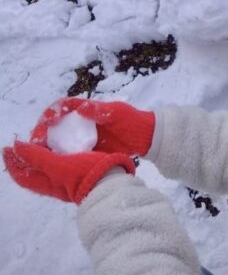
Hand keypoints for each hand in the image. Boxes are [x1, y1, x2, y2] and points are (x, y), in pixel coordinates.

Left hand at [3, 141, 134, 203]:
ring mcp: (67, 178)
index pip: (23, 175)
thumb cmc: (85, 174)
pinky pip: (61, 161)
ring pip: (47, 166)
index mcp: (47, 183)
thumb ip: (37, 157)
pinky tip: (62, 144)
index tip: (7, 147)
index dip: (13, 162)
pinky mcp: (80, 171)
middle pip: (33, 171)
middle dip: (25, 158)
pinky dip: (56, 152)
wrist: (113, 182)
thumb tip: (16, 147)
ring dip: (40, 154)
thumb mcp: (59, 166)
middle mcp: (55, 182)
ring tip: (40, 141)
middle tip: (21, 142)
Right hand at [31, 98, 155, 156]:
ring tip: (37, 157)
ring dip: (46, 147)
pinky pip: (67, 153)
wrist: (146, 138)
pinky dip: (57, 158)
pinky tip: (52, 166)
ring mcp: (82, 137)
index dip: (50, 113)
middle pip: (55, 125)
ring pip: (58, 140)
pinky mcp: (85, 151)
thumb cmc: (133, 121)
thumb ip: (100, 110)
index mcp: (87, 110)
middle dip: (42, 132)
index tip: (45, 123)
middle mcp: (81, 122)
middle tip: (35, 144)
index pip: (62, 107)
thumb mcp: (118, 113)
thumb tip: (80, 107)